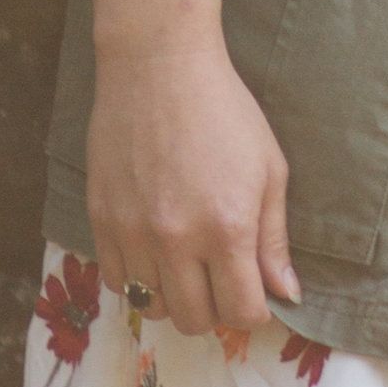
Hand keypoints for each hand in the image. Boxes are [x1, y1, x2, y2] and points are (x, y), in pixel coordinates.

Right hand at [86, 0, 296, 336]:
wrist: (158, 66)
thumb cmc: (224, 110)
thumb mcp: (267, 167)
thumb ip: (274, 237)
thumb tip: (285, 293)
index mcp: (227, 227)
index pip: (241, 311)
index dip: (254, 311)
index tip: (255, 295)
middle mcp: (177, 240)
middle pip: (194, 321)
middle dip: (215, 310)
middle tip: (221, 279)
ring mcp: (134, 234)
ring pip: (153, 307)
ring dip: (174, 294)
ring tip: (186, 260)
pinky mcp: (101, 222)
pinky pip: (116, 282)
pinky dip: (137, 277)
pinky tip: (153, 247)